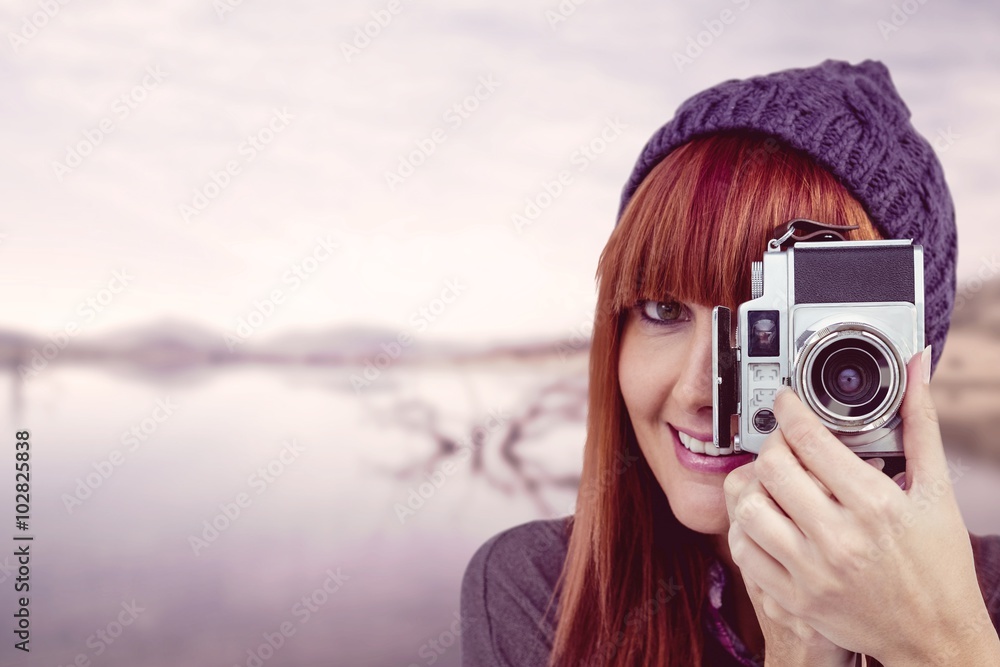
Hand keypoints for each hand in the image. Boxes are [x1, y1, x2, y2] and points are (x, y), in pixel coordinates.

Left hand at [726, 347, 999, 663]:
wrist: (936, 639)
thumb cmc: (940, 565)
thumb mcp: (937, 492)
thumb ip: (919, 424)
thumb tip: (916, 367)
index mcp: (876, 505)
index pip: (809, 439)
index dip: (789, 409)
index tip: (786, 401)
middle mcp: (840, 539)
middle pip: (772, 467)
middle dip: (773, 444)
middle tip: (784, 443)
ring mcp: (813, 572)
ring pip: (749, 507)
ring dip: (755, 487)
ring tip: (775, 483)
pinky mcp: (794, 600)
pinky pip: (745, 551)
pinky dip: (747, 529)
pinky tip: (768, 519)